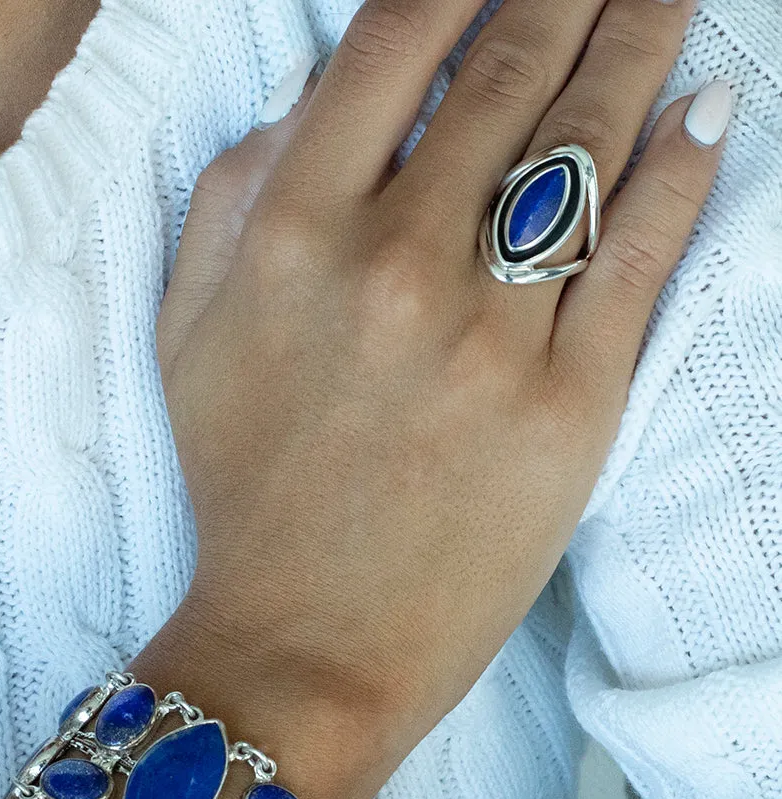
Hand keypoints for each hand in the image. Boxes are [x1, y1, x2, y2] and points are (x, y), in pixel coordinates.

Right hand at [2, 0, 727, 798]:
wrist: (306, 640)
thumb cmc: (244, 486)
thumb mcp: (190, 333)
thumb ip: (232, 195)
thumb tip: (313, 92)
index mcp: (294, 235)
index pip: (395, 43)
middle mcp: (397, 265)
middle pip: (511, 74)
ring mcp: (492, 336)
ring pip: (590, 149)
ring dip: (643, 45)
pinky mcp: (570, 407)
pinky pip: (639, 260)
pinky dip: (683, 171)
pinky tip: (707, 114)